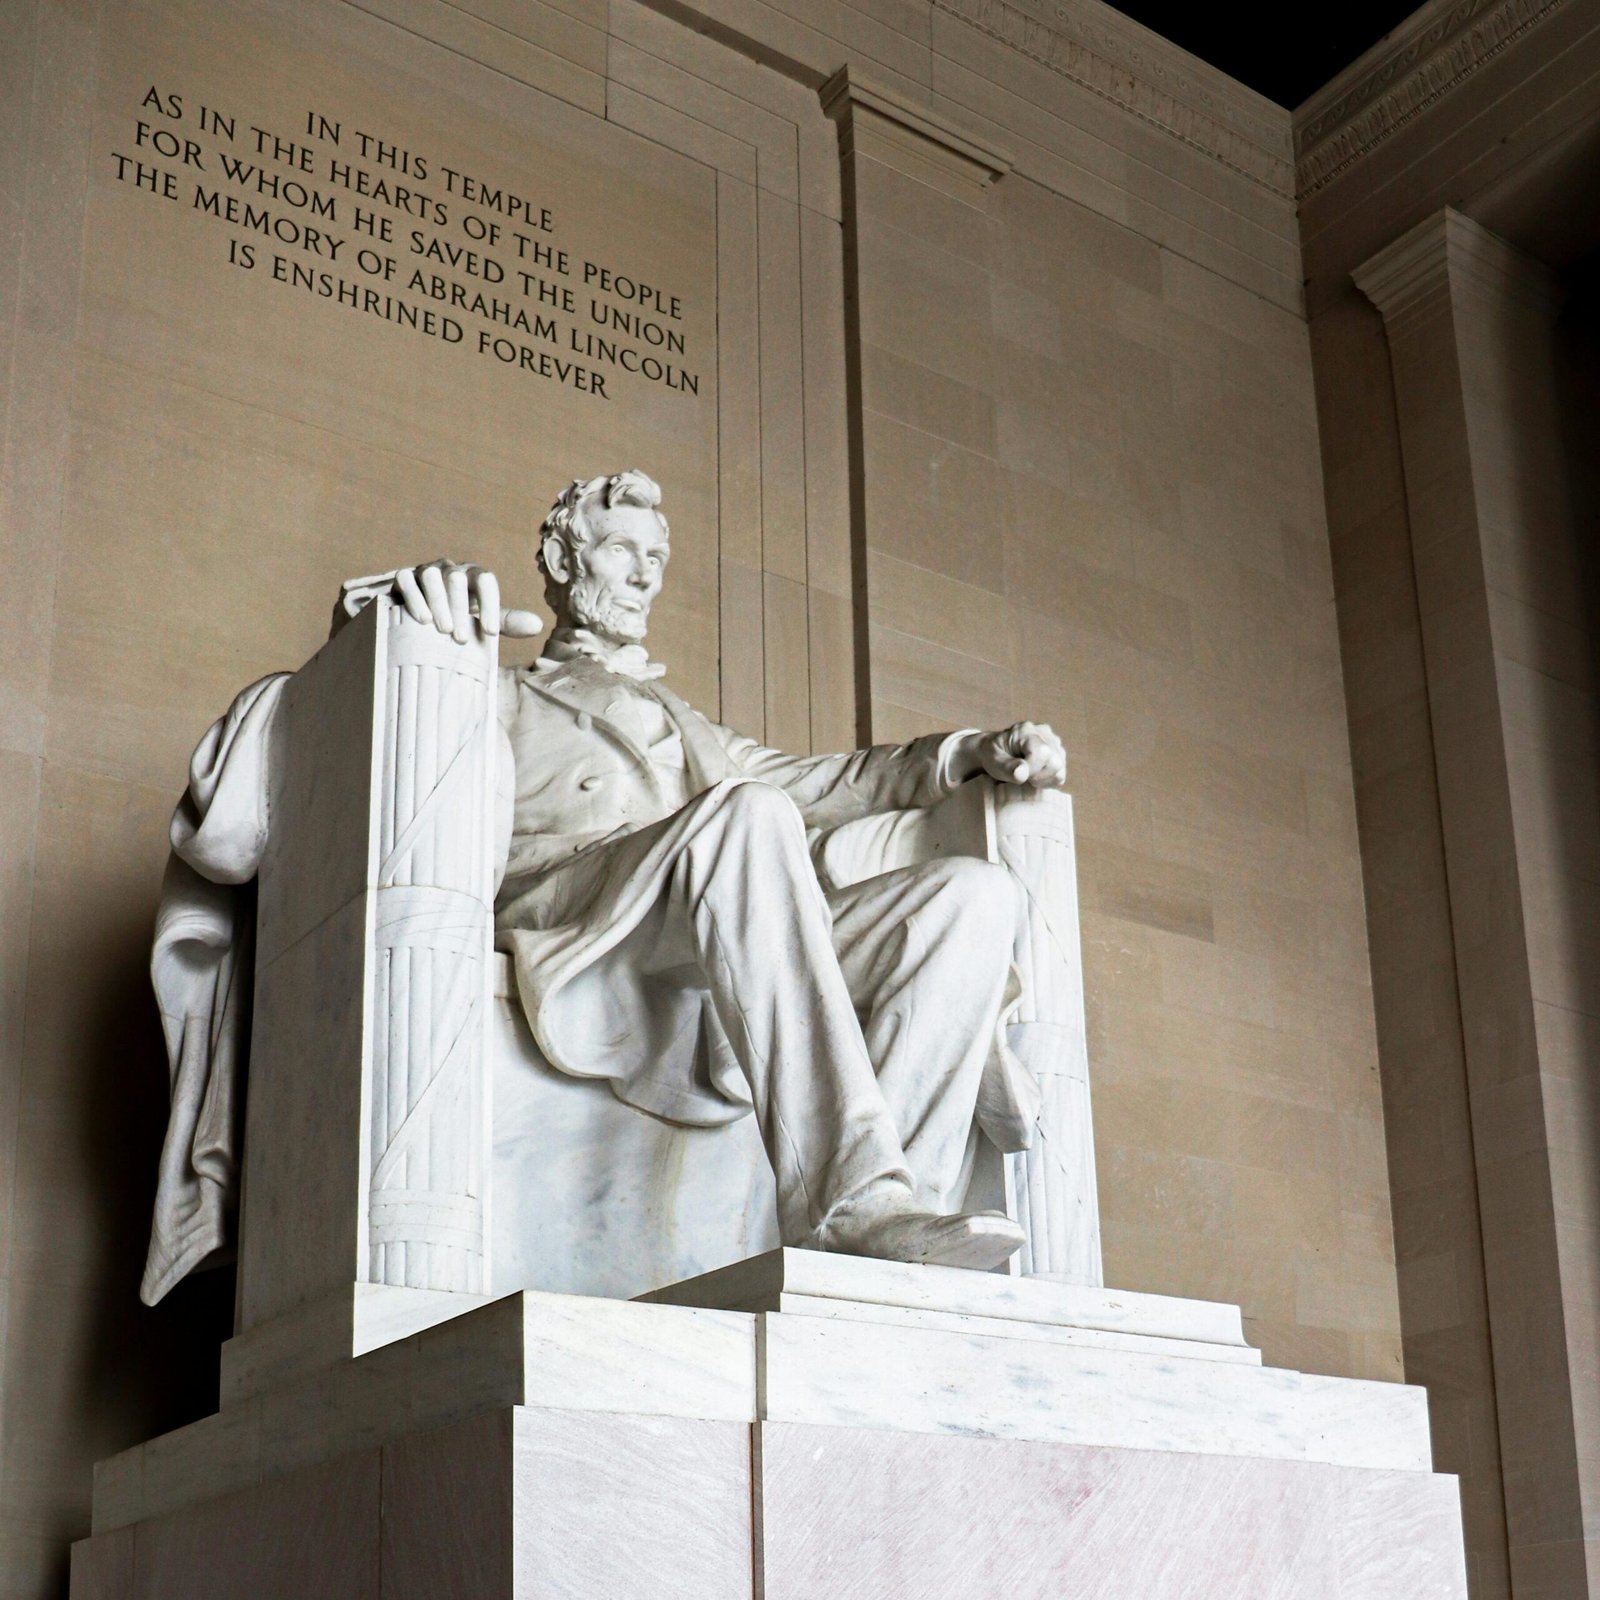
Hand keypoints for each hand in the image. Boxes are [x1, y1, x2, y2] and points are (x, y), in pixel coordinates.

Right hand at [393, 559, 542, 643]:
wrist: (420, 613)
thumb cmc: (458, 616)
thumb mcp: (482, 619)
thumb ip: (506, 621)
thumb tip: (538, 626)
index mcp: (473, 577)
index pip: (486, 580)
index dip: (490, 605)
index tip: (490, 634)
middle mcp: (451, 570)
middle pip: (457, 579)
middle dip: (460, 608)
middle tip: (461, 639)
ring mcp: (426, 571)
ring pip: (432, 576)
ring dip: (438, 602)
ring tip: (442, 630)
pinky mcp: (404, 577)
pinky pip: (407, 580)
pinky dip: (414, 598)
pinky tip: (421, 619)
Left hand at [959, 721, 1066, 788]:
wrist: (996, 750)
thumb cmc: (992, 755)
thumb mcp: (992, 761)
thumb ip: (1006, 767)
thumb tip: (1022, 774)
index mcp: (1026, 731)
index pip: (1043, 752)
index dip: (1032, 768)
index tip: (1017, 774)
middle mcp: (1044, 733)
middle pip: (1055, 762)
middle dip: (1037, 776)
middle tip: (1021, 775)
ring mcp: (1054, 742)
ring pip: (1059, 770)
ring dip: (1042, 779)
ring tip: (1026, 775)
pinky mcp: (1058, 753)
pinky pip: (1060, 775)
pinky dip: (1047, 780)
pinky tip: (1034, 776)